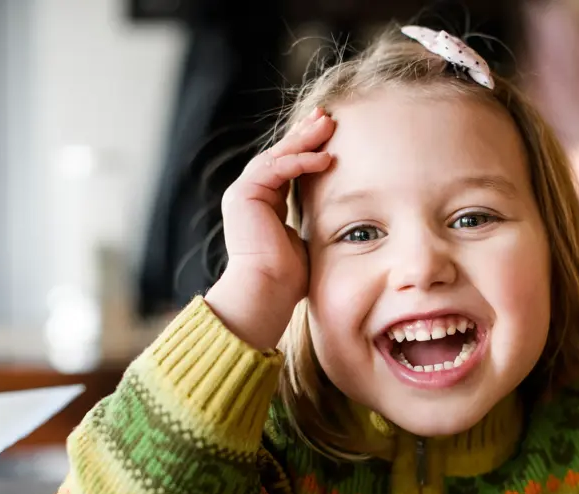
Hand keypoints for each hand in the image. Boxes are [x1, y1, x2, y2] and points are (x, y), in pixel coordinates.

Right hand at [205, 107, 335, 348]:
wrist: (267, 291)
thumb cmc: (288, 277)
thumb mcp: (304, 239)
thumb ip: (310, 219)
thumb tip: (336, 214)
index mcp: (262, 203)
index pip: (285, 167)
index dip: (305, 148)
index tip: (327, 134)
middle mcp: (249, 194)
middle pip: (279, 154)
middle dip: (304, 134)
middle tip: (326, 116)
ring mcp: (243, 193)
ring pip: (277, 156)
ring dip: (304, 140)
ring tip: (328, 126)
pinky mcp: (243, 195)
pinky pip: (275, 169)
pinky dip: (300, 162)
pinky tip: (325, 158)